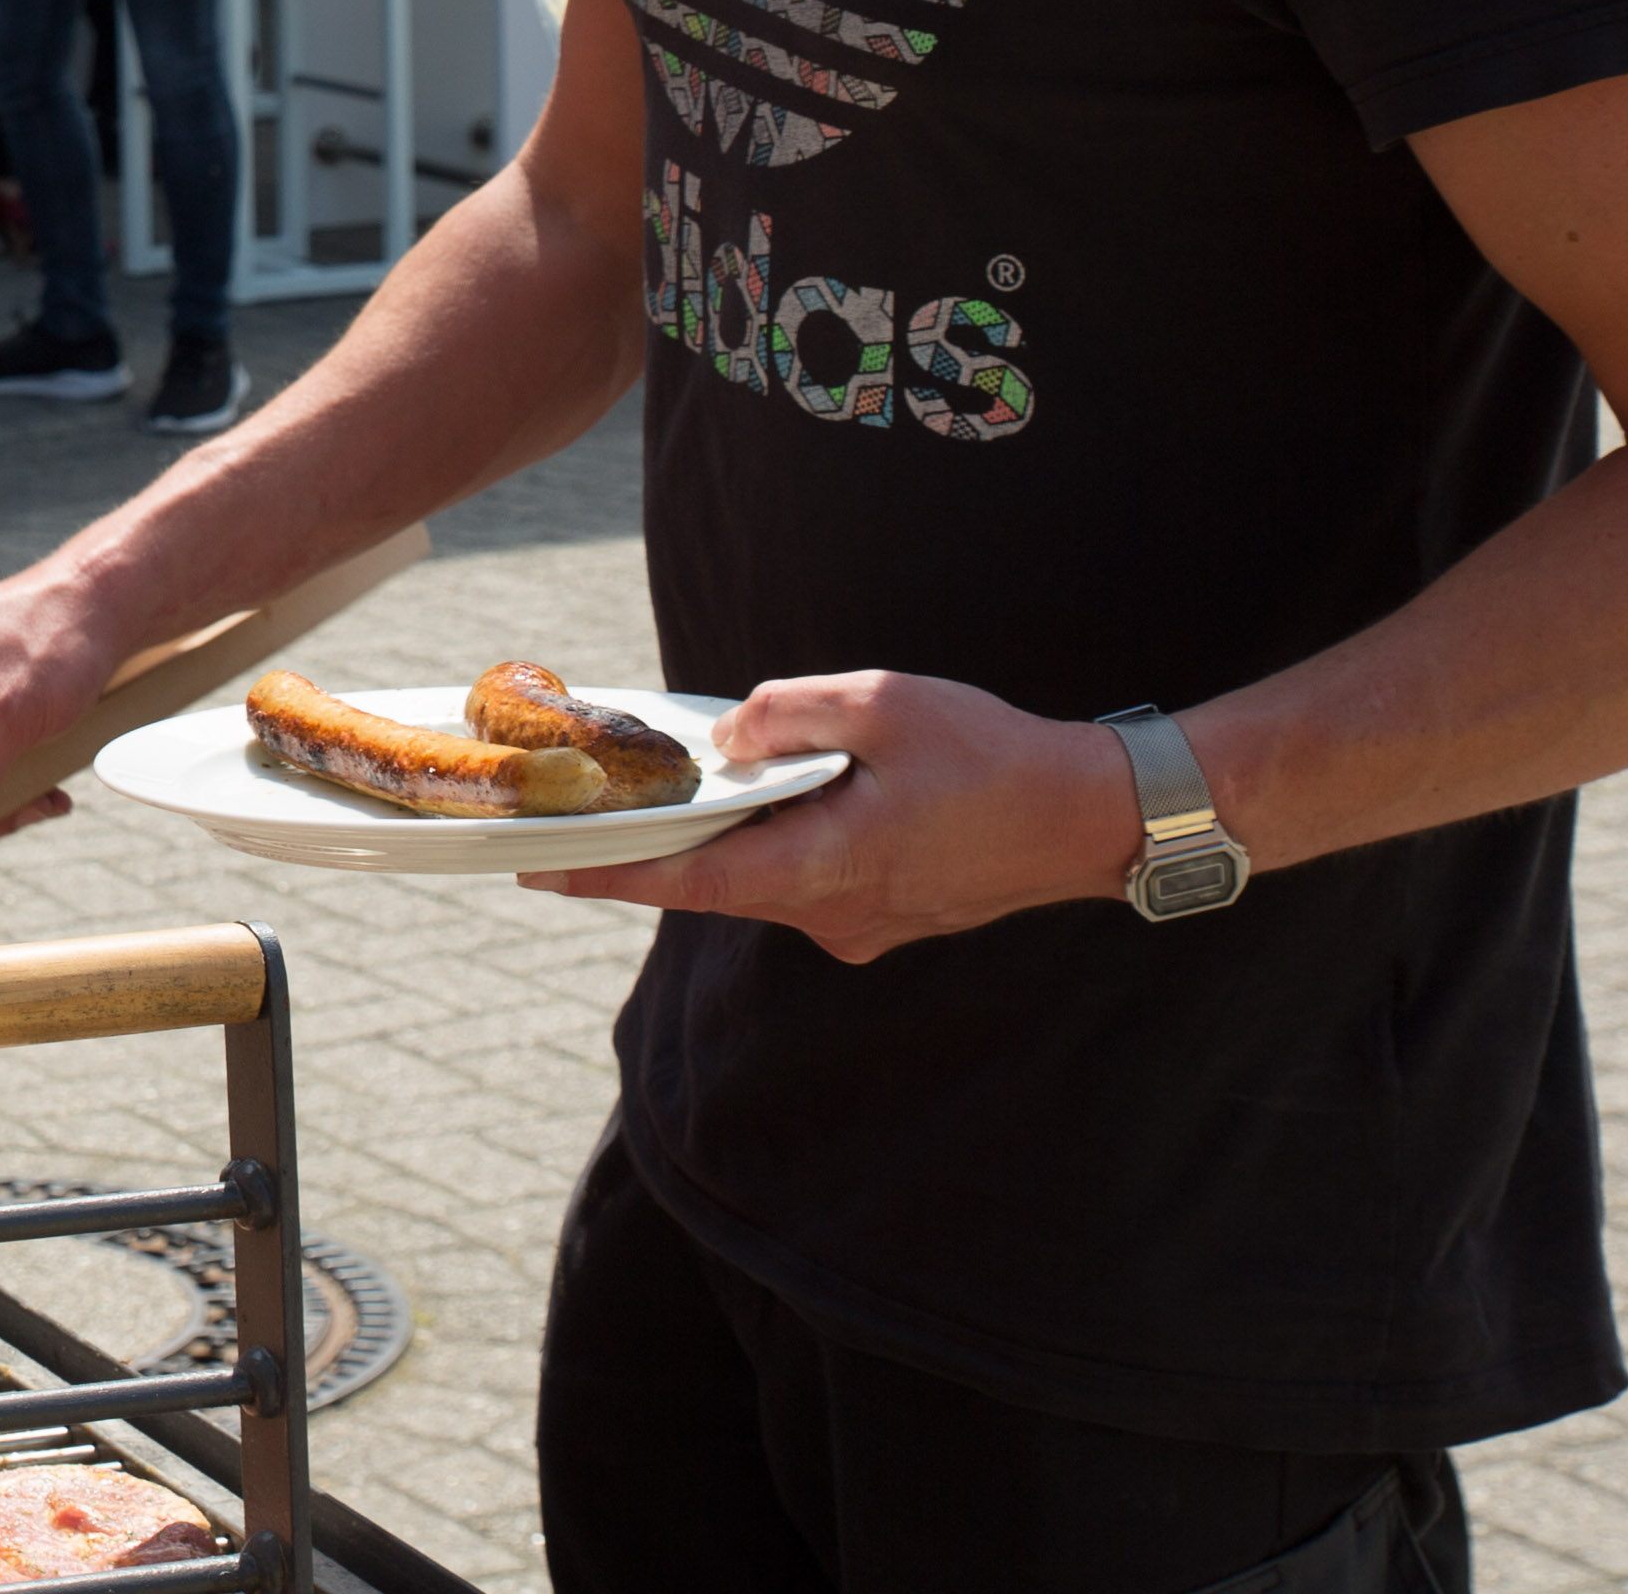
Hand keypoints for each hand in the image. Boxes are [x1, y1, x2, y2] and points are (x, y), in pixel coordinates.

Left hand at [521, 670, 1134, 961]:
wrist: (1092, 817)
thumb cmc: (993, 756)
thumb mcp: (882, 703)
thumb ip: (787, 714)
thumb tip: (724, 741)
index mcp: (820, 868)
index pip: (684, 880)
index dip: (605, 873)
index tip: (534, 869)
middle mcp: (831, 914)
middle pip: (711, 884)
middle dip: (641, 853)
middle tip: (564, 827)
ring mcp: (860, 924)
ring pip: (757, 882)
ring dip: (711, 845)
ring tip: (651, 801)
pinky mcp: (885, 914)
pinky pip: (800, 880)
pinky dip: (766, 846)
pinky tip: (752, 804)